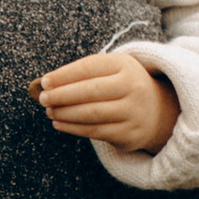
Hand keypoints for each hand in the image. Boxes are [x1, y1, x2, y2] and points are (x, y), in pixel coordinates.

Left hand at [32, 50, 180, 154]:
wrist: (156, 111)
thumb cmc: (121, 87)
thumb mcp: (110, 72)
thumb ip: (81, 74)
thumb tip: (44, 84)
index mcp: (125, 65)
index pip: (89, 67)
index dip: (64, 75)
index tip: (44, 82)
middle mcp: (133, 86)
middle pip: (89, 91)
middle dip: (61, 95)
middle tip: (43, 99)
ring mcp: (133, 111)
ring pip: (90, 113)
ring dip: (64, 113)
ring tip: (50, 111)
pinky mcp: (129, 133)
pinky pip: (94, 130)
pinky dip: (72, 128)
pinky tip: (59, 123)